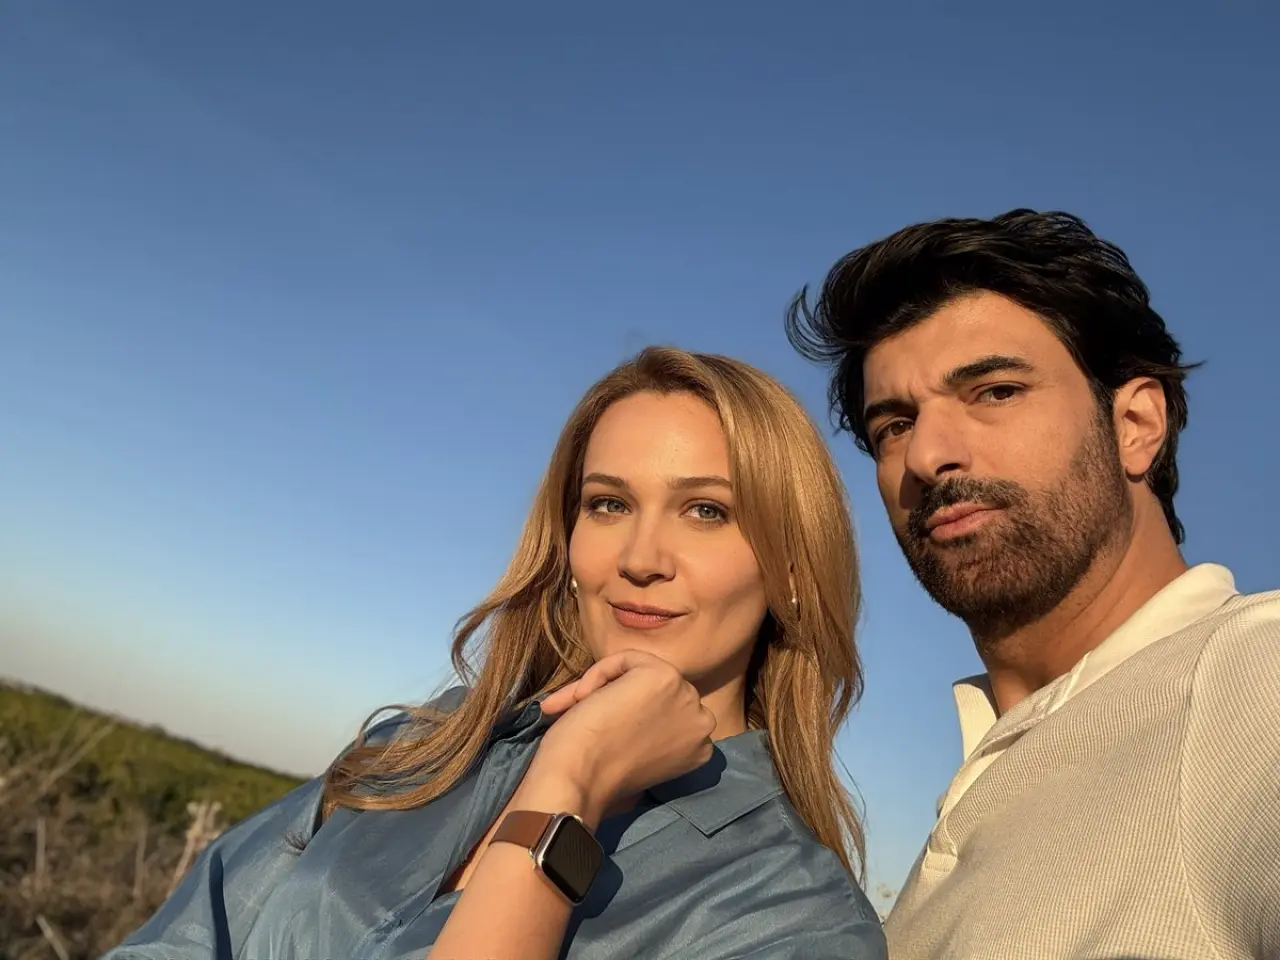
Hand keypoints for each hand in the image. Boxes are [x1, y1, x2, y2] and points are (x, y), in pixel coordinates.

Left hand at [529, 650, 716, 815]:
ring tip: (573, 705)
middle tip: (579, 710)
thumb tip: (631, 706)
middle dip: (620, 698)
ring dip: (605, 686)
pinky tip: (582, 698)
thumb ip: (650, 734)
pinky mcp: (663, 675)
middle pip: (658, 692)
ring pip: (641, 672)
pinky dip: (597, 674)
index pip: (669, 714)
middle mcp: (701, 722)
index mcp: (699, 748)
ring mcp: (685, 696)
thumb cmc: (598, 777)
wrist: (580, 776)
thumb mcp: (638, 758)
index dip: (632, 717)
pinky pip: (626, 659)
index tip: (602, 728)